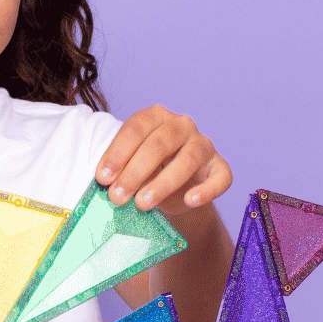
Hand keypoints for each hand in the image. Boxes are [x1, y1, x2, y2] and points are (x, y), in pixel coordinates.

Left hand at [95, 105, 231, 218]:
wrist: (176, 191)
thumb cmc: (147, 172)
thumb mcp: (130, 166)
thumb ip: (120, 170)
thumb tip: (107, 184)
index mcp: (155, 116)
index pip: (136, 129)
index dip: (118, 153)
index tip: (102, 178)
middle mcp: (181, 125)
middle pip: (159, 143)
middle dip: (135, 171)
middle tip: (117, 197)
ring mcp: (203, 144)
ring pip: (188, 159)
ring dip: (163, 183)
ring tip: (142, 205)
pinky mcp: (219, 167)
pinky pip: (220, 177)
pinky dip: (206, 190)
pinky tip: (190, 200)